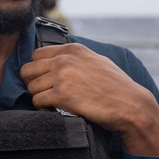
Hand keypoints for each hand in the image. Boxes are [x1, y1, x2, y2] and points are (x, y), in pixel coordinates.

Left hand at [21, 44, 158, 156]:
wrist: (130, 104)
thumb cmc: (116, 86)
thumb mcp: (96, 61)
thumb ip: (76, 57)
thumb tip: (60, 59)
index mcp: (72, 49)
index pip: (36, 55)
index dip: (37, 70)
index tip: (44, 80)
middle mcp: (65, 59)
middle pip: (28, 70)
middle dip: (33, 83)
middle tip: (44, 93)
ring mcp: (62, 76)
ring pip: (31, 87)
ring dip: (38, 97)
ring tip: (52, 103)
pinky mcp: (61, 95)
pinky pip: (37, 101)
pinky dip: (43, 107)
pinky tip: (55, 109)